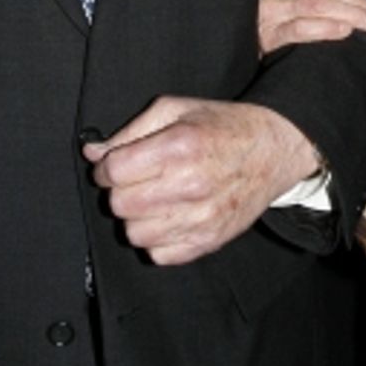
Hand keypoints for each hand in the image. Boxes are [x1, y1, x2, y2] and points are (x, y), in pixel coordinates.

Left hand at [84, 97, 318, 265]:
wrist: (273, 150)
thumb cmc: (224, 127)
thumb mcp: (176, 109)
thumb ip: (130, 130)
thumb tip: (92, 152)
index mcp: (178, 147)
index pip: (113, 171)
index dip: (106, 167)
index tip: (116, 164)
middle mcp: (189, 185)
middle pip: (120, 204)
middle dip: (121, 191)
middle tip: (137, 181)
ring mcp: (201, 217)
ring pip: (134, 234)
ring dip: (137, 218)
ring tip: (153, 200)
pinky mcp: (210, 240)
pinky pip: (159, 256)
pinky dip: (157, 240)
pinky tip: (169, 218)